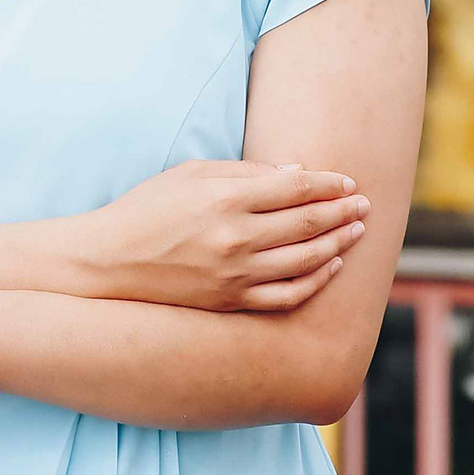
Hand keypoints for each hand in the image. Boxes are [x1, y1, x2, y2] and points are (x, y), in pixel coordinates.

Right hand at [88, 160, 369, 312]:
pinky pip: (287, 295)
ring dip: (338, 243)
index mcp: (224, 197)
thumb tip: (295, 173)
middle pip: (307, 223)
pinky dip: (315, 281)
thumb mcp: (190, 175)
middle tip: (364, 204)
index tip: (347, 181)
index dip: (327, 184)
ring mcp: (235, 274)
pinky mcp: (231, 302)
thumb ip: (244, 172)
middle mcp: (235, 237)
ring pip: (305, 259)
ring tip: (357, 231)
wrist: (109, 263)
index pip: (294, 188)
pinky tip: (330, 266)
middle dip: (342, 211)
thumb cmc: (147, 209)